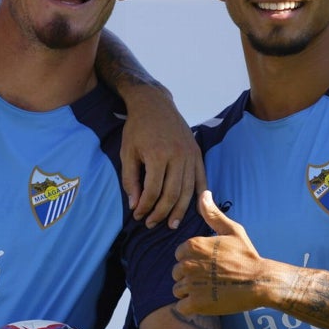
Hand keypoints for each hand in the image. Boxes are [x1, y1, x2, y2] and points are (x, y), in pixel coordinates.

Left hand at [120, 85, 206, 228]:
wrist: (155, 105)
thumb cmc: (137, 129)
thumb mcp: (127, 153)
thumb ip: (130, 180)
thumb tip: (135, 206)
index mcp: (158, 155)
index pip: (153, 191)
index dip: (145, 207)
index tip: (138, 215)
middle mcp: (177, 156)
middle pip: (172, 194)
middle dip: (161, 213)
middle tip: (151, 224)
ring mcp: (190, 155)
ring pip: (188, 190)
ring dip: (180, 210)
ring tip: (172, 224)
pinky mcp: (197, 153)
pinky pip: (201, 179)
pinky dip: (200, 196)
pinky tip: (196, 209)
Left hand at [173, 191, 270, 314]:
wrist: (260, 282)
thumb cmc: (247, 256)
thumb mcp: (232, 230)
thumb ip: (213, 214)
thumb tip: (204, 193)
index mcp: (193, 246)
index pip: (179, 255)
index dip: (193, 259)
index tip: (210, 263)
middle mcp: (188, 265)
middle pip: (177, 273)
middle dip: (190, 276)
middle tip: (212, 278)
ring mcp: (191, 286)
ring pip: (178, 290)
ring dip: (190, 292)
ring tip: (210, 290)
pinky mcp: (196, 304)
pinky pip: (182, 306)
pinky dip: (192, 307)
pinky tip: (207, 301)